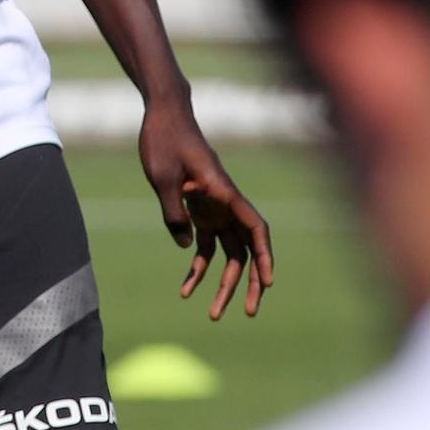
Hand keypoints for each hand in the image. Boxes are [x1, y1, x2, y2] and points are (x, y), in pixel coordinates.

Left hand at [136, 100, 273, 320]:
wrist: (162, 114)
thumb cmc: (164, 139)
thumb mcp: (162, 176)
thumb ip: (174, 212)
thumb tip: (187, 248)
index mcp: (224, 193)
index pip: (255, 228)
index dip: (265, 256)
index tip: (267, 282)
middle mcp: (226, 204)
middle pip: (246, 249)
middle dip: (248, 282)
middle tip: (246, 312)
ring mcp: (215, 209)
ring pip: (228, 253)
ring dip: (223, 283)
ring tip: (213, 314)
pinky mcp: (200, 210)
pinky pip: (206, 246)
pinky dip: (199, 267)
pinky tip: (186, 288)